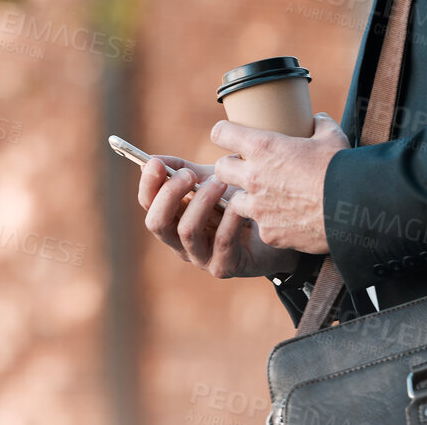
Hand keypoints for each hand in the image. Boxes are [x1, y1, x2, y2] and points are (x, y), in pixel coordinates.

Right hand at [137, 154, 303, 278]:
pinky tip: (240, 203)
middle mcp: (181, 242)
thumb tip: (154, 159)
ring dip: (201, 202)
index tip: (157, 163)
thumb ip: (182, 169)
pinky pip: (222, 242)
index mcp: (173, 218)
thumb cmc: (237, 201)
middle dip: (169, 194)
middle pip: (157, 223)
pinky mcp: (225, 266)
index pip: (148, 204)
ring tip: (221, 182)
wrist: (278, 224)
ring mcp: (202, 257)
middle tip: (189, 175)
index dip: (148, 183)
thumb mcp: (208, 181)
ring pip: (187, 231)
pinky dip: (229, 219)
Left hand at [211, 111, 350, 253]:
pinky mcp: (269, 232)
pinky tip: (285, 220)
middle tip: (247, 169)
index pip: (221, 133)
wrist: (354, 210)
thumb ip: (319, 124)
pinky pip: (260, 227)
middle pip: (220, 169)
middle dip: (230, 168)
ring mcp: (258, 208)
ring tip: (265, 198)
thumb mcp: (332, 137)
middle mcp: (254, 177)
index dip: (224, 133)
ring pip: (235, 201)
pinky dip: (269, 223)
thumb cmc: (342, 169)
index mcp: (263, 148)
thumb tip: (317, 119)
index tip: (229, 136)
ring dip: (246, 198)